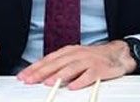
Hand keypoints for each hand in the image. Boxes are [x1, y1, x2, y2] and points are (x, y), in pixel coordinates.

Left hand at [17, 41, 133, 90]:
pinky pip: (89, 75)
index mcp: (68, 52)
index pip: (47, 60)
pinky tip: (73, 87)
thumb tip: (41, 75)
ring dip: (58, 76)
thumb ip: (59, 65)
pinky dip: (80, 81)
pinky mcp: (99, 68)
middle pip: (56, 64)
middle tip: (29, 80)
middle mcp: (76, 54)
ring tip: (47, 83)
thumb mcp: (73, 58)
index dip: (34, 68)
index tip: (23, 76)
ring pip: (70, 68)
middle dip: (41, 72)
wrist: (116, 54)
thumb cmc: (92, 58)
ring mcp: (88, 60)